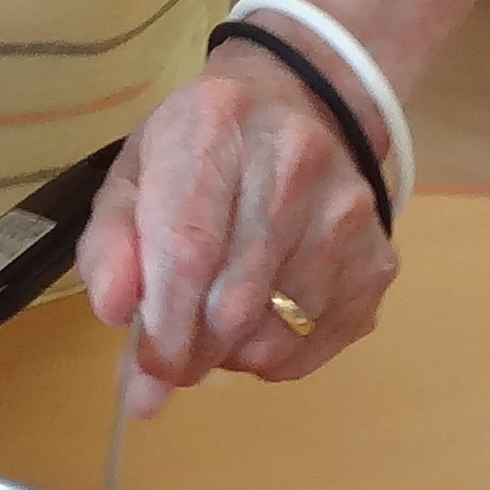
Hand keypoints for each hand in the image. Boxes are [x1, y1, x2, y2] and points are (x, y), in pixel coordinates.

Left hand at [77, 42, 399, 398]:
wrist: (299, 105)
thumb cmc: (199, 147)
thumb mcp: (134, 174)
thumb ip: (111, 242)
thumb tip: (115, 312)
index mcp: (215, 126)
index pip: (188, 252)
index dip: (162, 330)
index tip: (141, 384)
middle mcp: (294, 162)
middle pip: (234, 302)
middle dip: (191, 354)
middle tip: (169, 363)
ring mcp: (348, 212)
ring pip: (278, 332)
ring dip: (232, 355)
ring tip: (213, 327)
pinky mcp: (379, 258)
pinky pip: (318, 344)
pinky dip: (276, 357)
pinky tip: (257, 325)